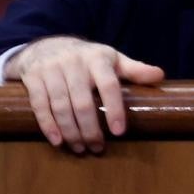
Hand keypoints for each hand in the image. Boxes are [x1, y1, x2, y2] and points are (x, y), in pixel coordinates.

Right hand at [4, 36, 164, 152]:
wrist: (46, 46)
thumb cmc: (87, 58)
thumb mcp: (112, 59)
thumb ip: (135, 69)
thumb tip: (160, 76)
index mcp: (98, 58)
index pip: (109, 85)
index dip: (114, 109)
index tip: (119, 132)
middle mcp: (74, 63)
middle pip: (83, 102)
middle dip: (90, 129)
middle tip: (97, 148)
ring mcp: (51, 70)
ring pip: (60, 106)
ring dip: (70, 131)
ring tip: (80, 148)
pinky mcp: (33, 79)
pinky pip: (39, 105)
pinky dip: (48, 125)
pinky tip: (57, 140)